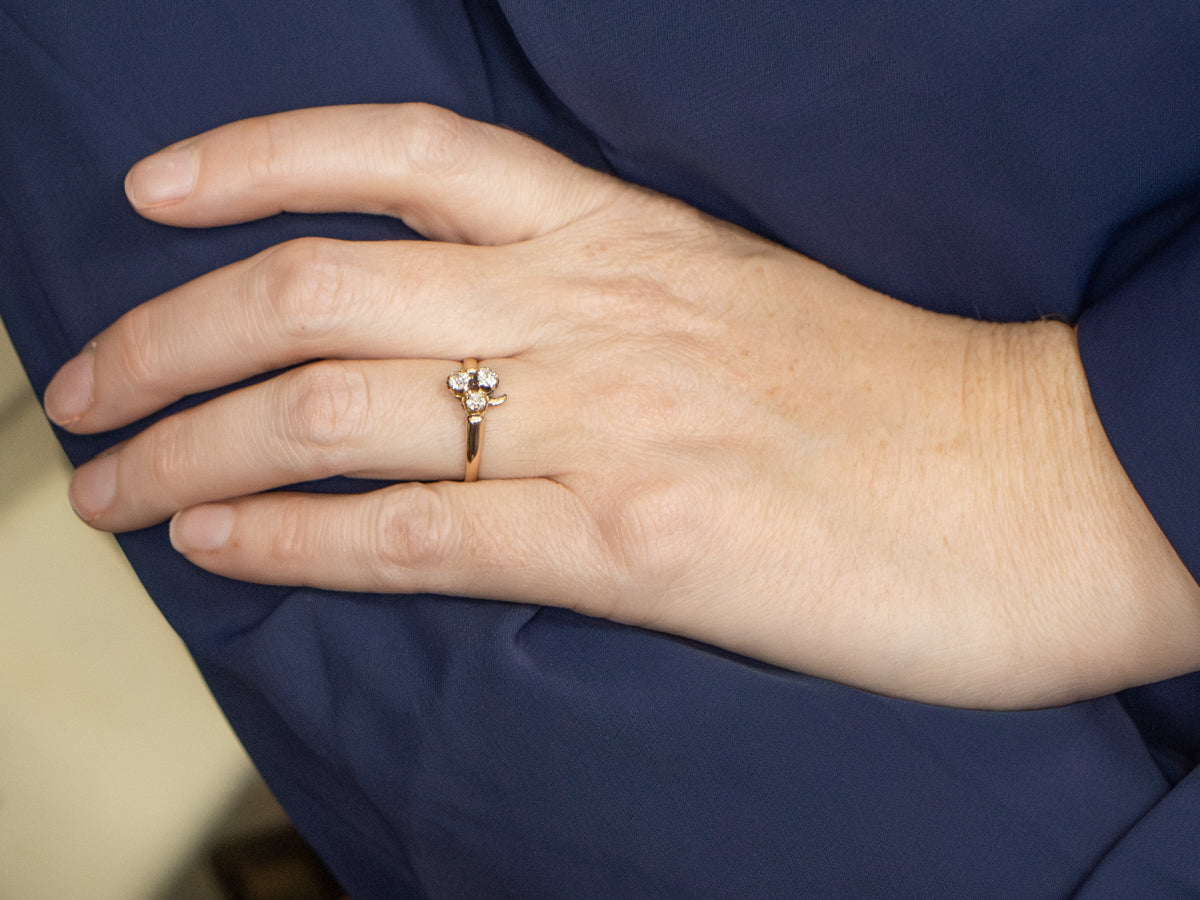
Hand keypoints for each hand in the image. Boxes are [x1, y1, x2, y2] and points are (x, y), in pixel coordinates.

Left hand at [44, 104, 1199, 707]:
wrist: (1045, 483)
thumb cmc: (902, 400)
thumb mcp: (736, 306)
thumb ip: (604, 309)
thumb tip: (479, 349)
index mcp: (626, 236)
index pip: (405, 155)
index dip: (257, 157)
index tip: (157, 193)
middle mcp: (596, 307)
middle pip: (321, 287)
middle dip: (168, 333)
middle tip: (83, 389)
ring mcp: (609, 420)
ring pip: (339, 406)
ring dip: (193, 440)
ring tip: (109, 484)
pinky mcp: (637, 542)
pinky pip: (419, 533)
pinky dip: (295, 535)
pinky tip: (213, 539)